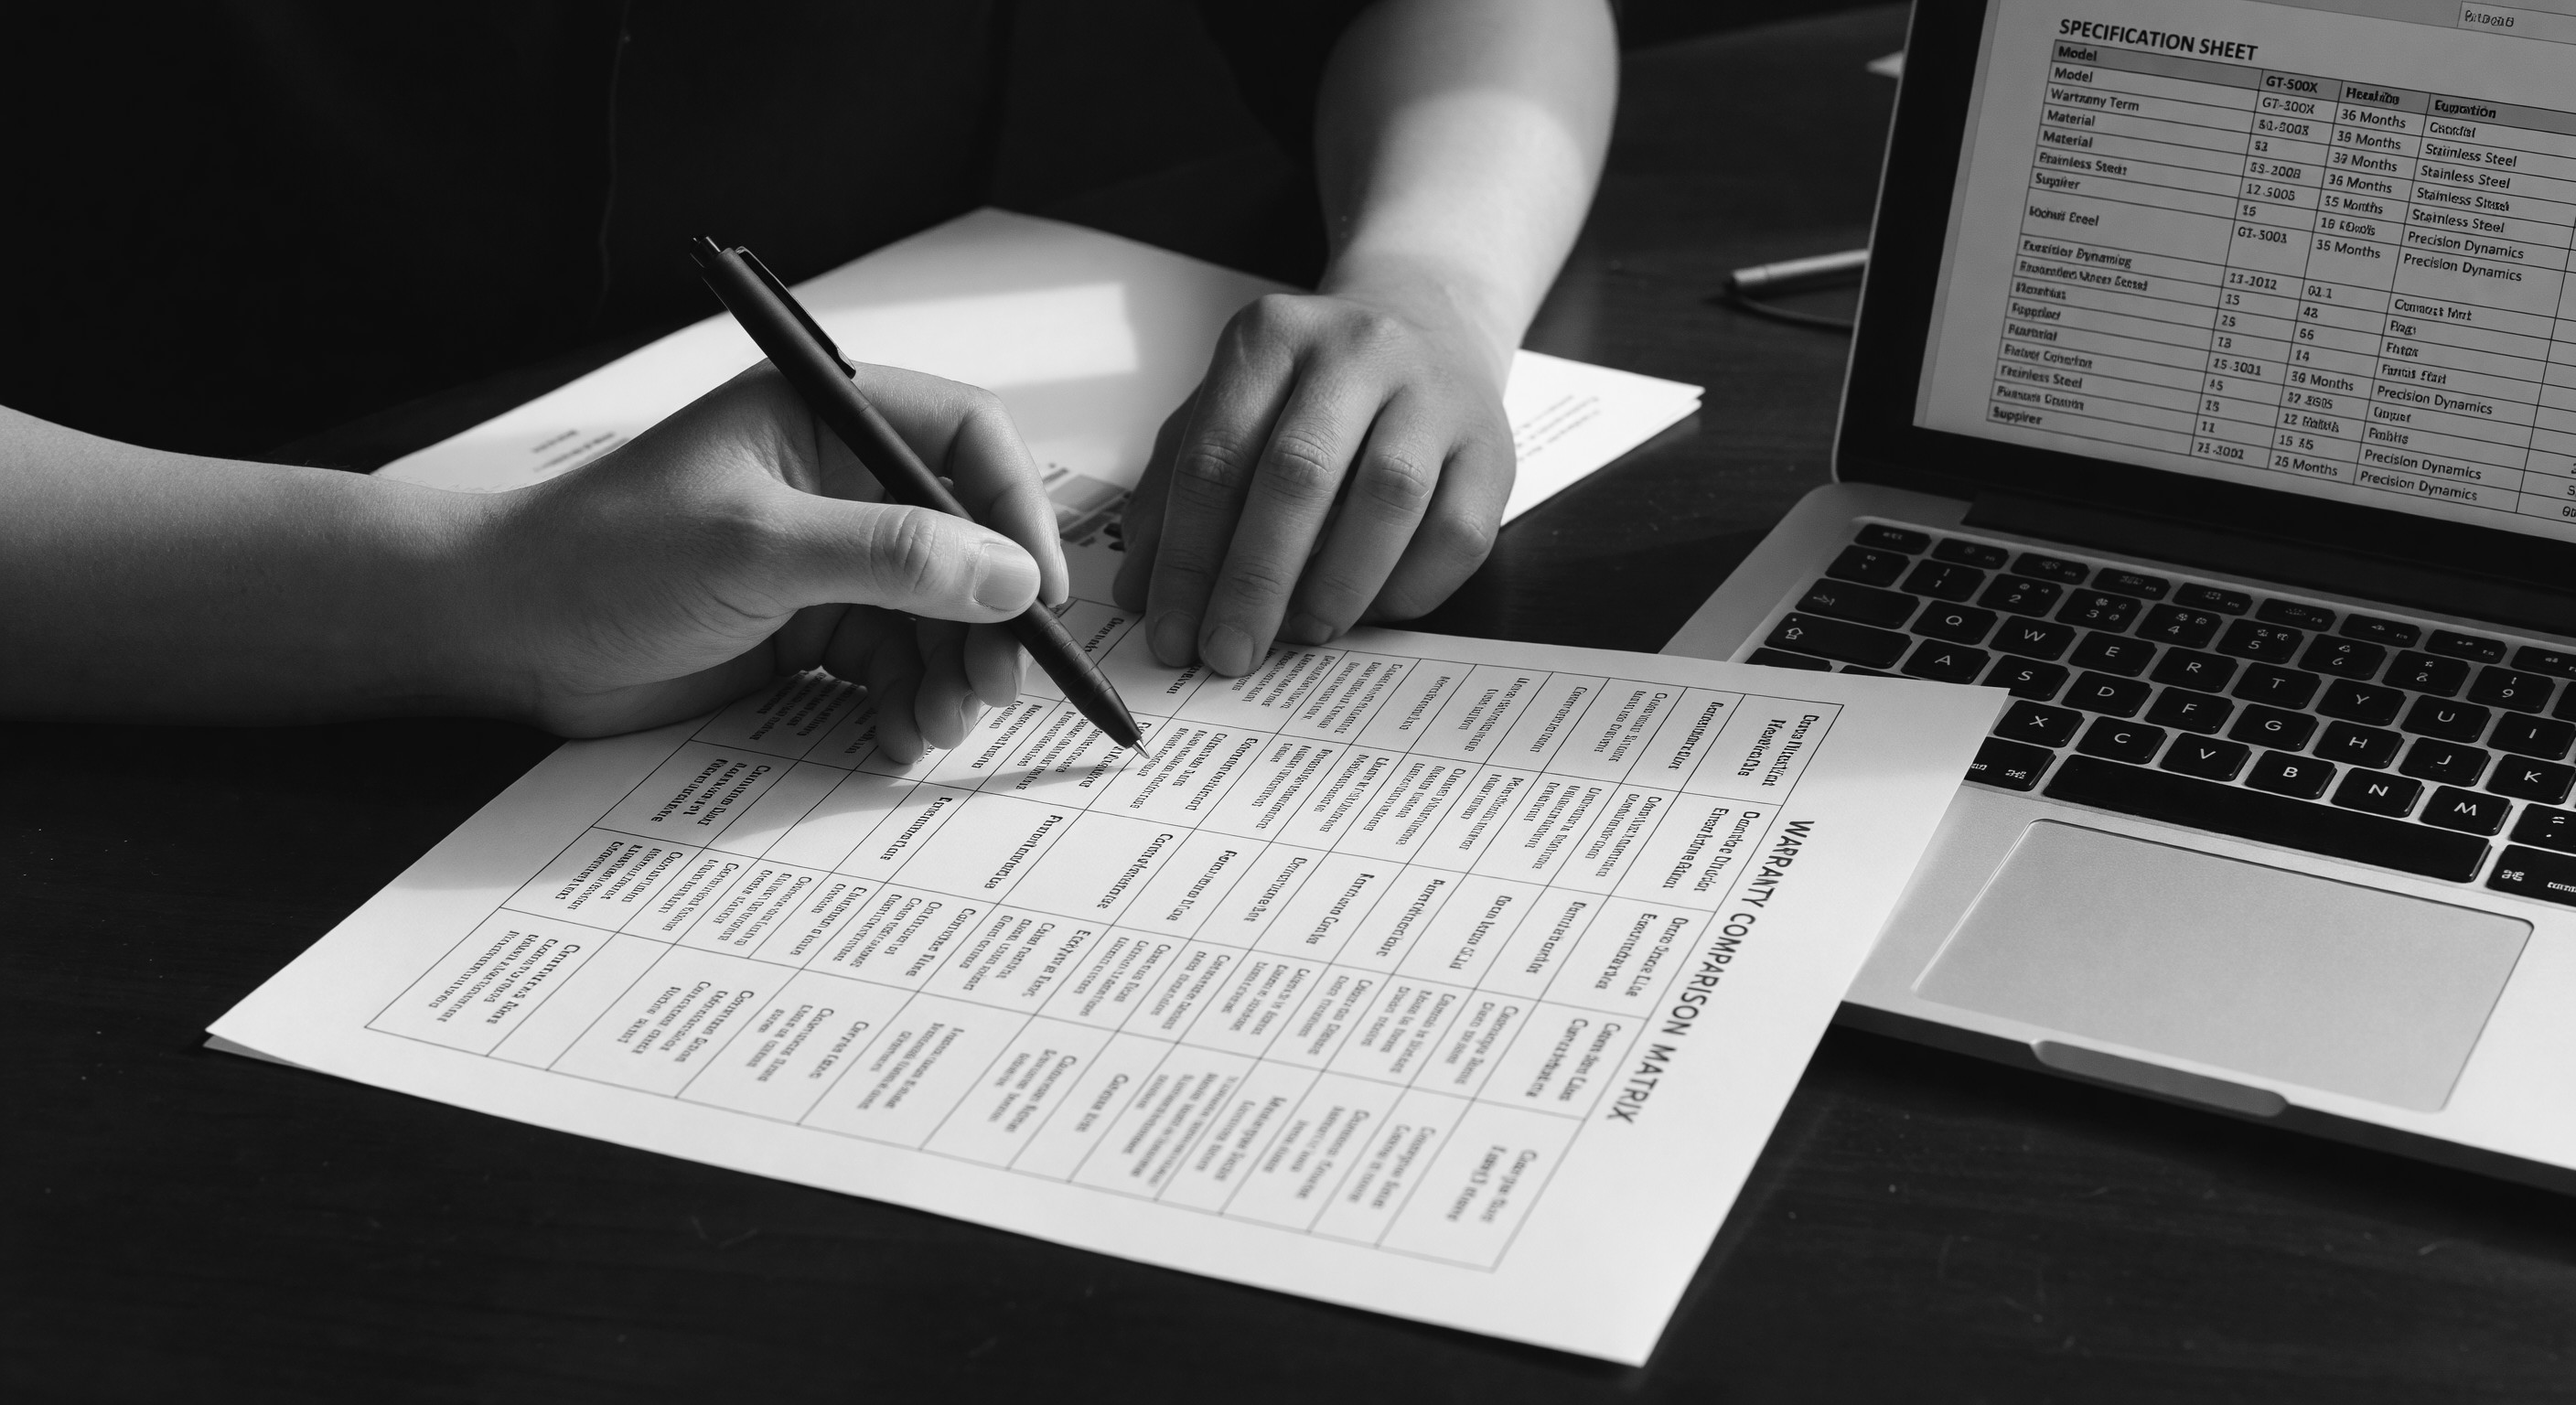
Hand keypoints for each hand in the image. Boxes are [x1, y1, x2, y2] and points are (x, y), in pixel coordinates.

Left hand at [458, 362, 1066, 753]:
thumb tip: (1010, 577)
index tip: (1038, 596)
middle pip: (965, 542)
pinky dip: (905, 704)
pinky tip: (894, 738)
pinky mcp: (807, 627)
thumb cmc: (604, 557)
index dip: (1015, 514)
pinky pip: (891, 665)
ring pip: (937, 615)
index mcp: (826, 418)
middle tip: (992, 688)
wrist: (503, 634)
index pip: (965, 441)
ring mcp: (826, 558)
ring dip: (950, 674)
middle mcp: (838, 482)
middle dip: (987, 620)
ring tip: (933, 726)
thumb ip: (890, 558)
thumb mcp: (756, 547)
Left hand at [1112, 290, 1512, 674]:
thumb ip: (1176, 491)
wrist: (1428, 321)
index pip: (1216, 458)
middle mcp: (1357, 351)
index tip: (1171, 633)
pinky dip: (1409, 587)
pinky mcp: (1493, 445)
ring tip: (1301, 635)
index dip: (1188, 558)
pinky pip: (1457, 533)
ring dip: (1337, 585)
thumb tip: (1142, 595)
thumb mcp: (1229, 408)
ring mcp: (1434, 394)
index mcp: (1271, 337)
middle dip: (1255, 580)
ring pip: (1389, 499)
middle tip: (1229, 652)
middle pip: (1298, 475)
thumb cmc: (1311, 385)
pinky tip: (1369, 611)